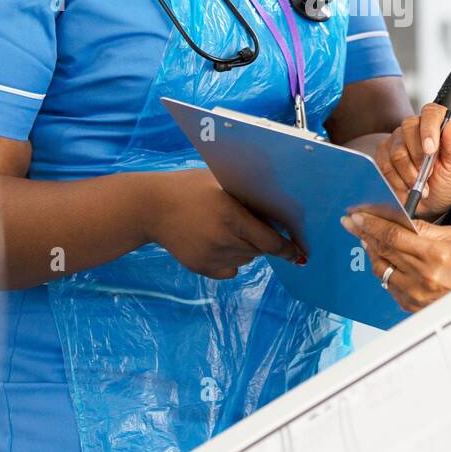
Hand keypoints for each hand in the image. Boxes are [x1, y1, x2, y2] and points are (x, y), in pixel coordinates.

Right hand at [142, 167, 304, 279]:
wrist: (151, 207)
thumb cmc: (190, 187)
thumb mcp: (221, 182)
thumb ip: (249, 196)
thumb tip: (281, 210)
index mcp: (231, 215)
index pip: (270, 241)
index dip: (288, 248)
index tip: (299, 253)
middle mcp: (223, 240)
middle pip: (260, 251)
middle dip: (265, 241)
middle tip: (253, 224)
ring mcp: (211, 257)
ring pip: (246, 259)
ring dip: (248, 248)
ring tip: (228, 228)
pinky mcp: (201, 268)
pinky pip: (231, 269)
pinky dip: (232, 259)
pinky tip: (218, 241)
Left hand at [340, 210, 450, 312]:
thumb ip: (426, 228)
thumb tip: (402, 220)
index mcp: (434, 254)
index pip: (394, 234)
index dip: (373, 224)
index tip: (359, 216)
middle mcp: (421, 274)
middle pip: (382, 248)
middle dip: (363, 232)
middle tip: (352, 222)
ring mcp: (413, 291)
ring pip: (379, 267)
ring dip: (369, 250)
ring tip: (365, 238)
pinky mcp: (408, 303)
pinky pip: (386, 283)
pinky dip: (381, 268)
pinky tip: (380, 258)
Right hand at [375, 104, 450, 219]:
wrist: (431, 203)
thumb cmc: (444, 182)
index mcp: (437, 126)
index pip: (431, 112)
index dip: (429, 129)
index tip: (431, 150)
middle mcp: (415, 128)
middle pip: (409, 128)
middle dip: (418, 157)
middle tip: (427, 174)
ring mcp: (397, 140)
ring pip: (397, 151)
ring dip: (409, 174)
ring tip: (419, 184)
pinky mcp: (384, 154)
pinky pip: (385, 165)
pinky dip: (397, 180)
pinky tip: (406, 186)